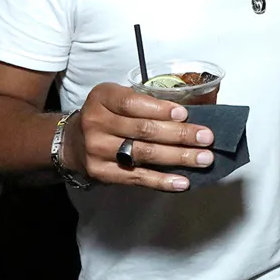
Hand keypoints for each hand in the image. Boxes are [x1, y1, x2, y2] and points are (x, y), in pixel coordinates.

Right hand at [60, 82, 214, 191]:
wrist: (72, 142)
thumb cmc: (107, 115)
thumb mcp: (117, 98)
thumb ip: (147, 102)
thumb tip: (191, 111)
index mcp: (102, 98)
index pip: (132, 102)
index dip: (160, 109)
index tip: (184, 114)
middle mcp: (97, 123)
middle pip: (144, 130)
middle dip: (180, 135)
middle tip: (207, 138)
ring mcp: (98, 150)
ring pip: (144, 154)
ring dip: (178, 157)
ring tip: (203, 158)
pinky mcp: (103, 173)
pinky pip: (137, 177)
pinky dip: (162, 181)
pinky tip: (182, 182)